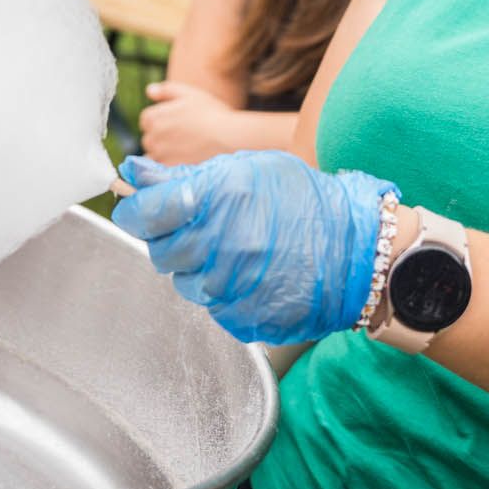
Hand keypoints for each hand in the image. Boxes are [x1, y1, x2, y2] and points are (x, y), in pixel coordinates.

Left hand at [110, 151, 396, 344]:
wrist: (356, 251)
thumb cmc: (303, 202)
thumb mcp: (245, 169)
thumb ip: (184, 177)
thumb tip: (132, 172)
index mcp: (219, 199)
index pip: (143, 214)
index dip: (137, 211)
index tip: (143, 209)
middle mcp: (221, 245)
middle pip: (160, 252)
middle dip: (174, 239)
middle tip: (206, 227)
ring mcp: (232, 287)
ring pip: (185, 282)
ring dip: (200, 267)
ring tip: (238, 249)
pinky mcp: (243, 318)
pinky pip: (213, 306)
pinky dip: (225, 292)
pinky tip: (254, 274)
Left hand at [139, 81, 240, 164]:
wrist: (228, 138)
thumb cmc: (210, 113)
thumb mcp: (188, 94)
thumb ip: (165, 90)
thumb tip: (149, 91)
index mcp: (152, 118)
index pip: (147, 120)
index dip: (162, 118)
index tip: (178, 121)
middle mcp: (151, 138)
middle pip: (150, 138)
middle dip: (162, 136)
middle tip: (185, 134)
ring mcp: (159, 157)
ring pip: (155, 154)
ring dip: (165, 152)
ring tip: (187, 148)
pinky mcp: (169, 171)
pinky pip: (163, 168)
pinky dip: (172, 164)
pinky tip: (187, 158)